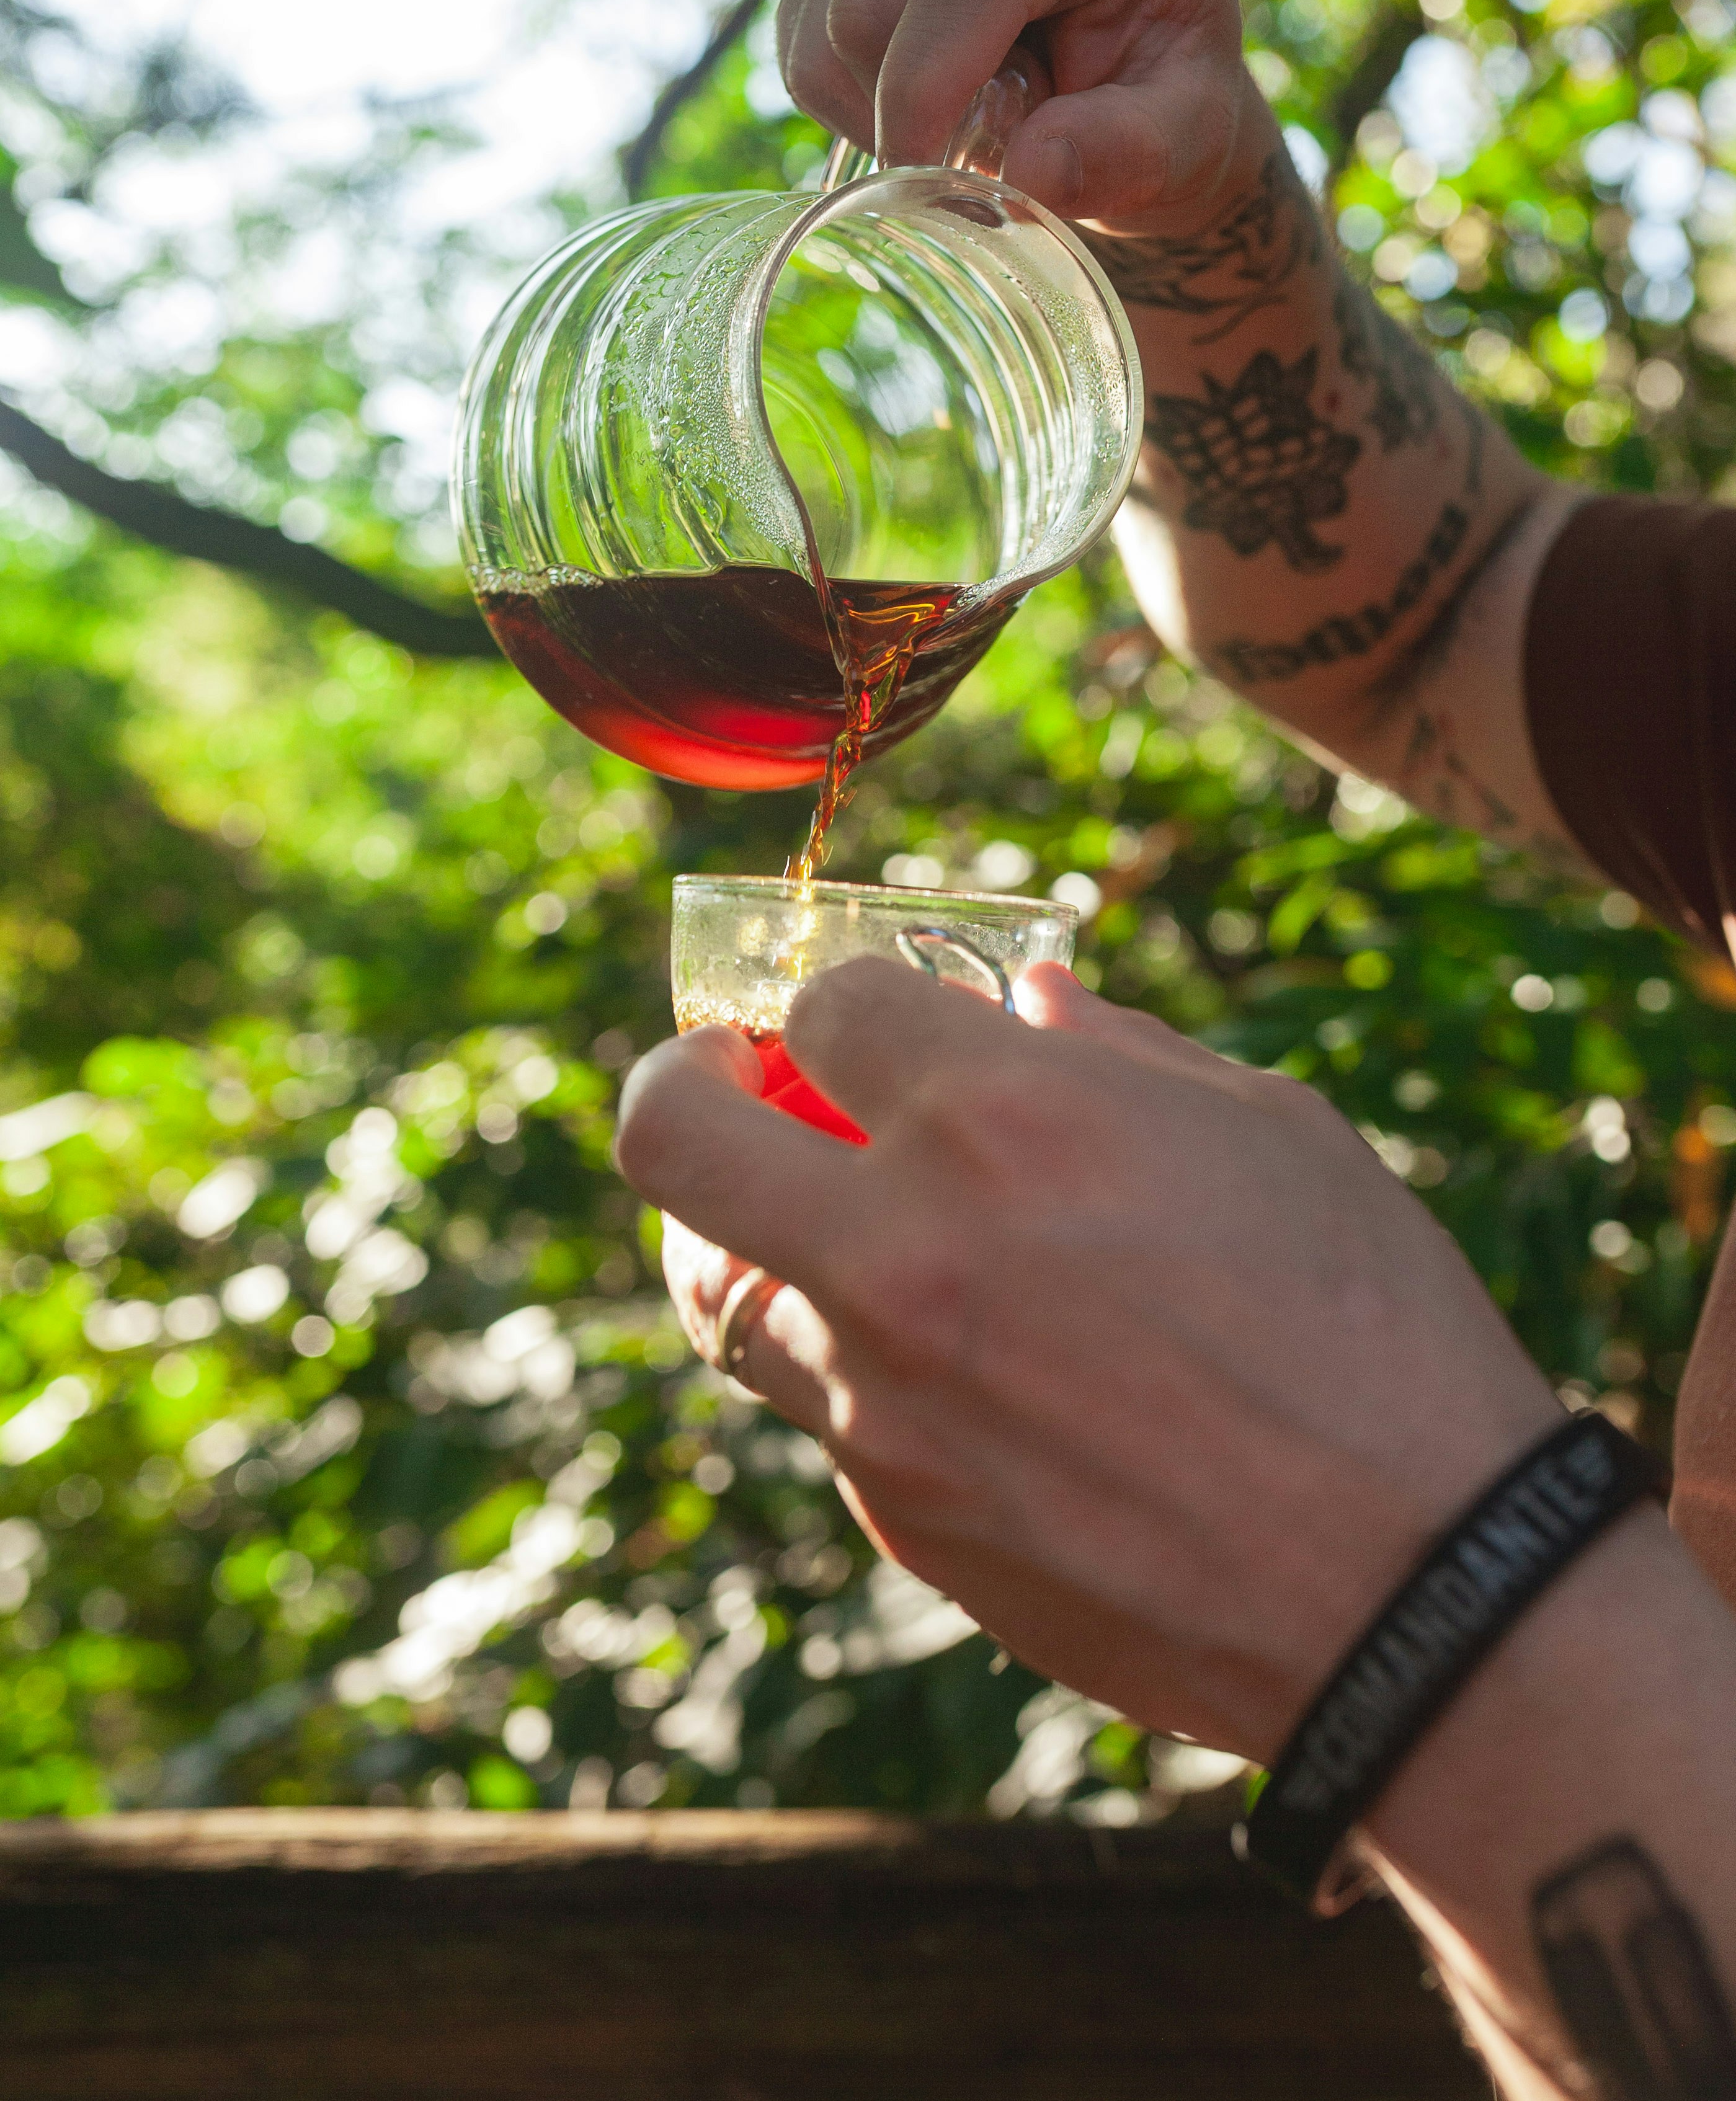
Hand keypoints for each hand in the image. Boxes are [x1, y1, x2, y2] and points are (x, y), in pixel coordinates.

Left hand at [615, 960, 1559, 1766]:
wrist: (1415, 1590)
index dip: (849, 1000)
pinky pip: (827, 1412)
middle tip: (727, 1083)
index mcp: (1001, 1119)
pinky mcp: (901, 1518)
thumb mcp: (1267, 1132)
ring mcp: (882, 1401)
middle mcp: (904, 1251)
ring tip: (838, 1231)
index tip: (875, 1020)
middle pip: (669, 1136)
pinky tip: (967, 1370)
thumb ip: (1115, 1053)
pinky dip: (861, 1368)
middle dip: (679, 1084)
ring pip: (722, 1294)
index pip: (823, 1007)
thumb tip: (1024, 997)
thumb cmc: (1369, 1328)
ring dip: (763, 1242)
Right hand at [776, 0, 1270, 232]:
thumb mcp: (1192, 138)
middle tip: (978, 155)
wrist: (1136, 77)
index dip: (926, 86)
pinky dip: (844, 100)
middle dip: (904, 107)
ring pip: (824, 24)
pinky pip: (798, 35)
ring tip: (963, 120)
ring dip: (875, 109)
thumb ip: (1131, 152)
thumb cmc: (1172, 99)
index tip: (924, 178)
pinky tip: (915, 103)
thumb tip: (1033, 170)